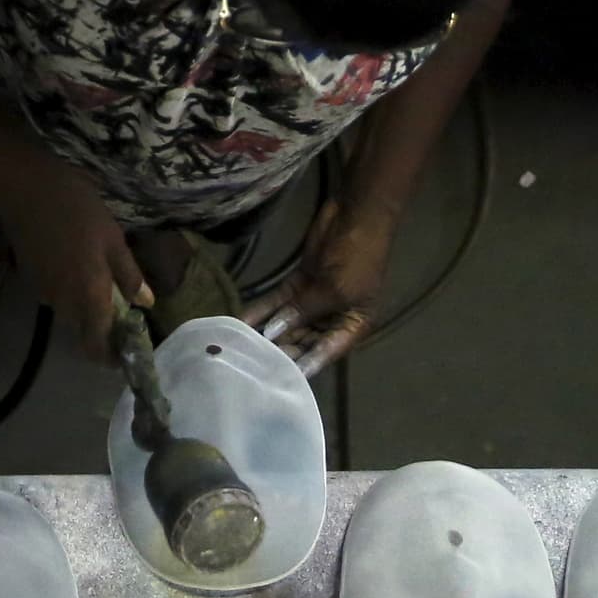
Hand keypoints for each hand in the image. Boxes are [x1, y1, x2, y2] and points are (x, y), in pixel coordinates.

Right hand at [0, 146, 151, 363]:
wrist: (25, 188)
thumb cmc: (77, 209)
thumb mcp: (113, 238)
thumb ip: (128, 275)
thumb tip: (146, 304)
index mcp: (88, 296)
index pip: (96, 347)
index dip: (110, 357)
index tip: (126, 350)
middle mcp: (63, 303)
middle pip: (83, 331)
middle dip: (102, 327)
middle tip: (122, 308)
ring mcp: (44, 291)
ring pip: (69, 313)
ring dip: (86, 306)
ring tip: (100, 280)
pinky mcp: (31, 277)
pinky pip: (56, 295)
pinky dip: (70, 289)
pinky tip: (76, 263)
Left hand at [250, 201, 396, 368]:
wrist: (356, 216)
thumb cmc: (357, 258)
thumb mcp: (335, 290)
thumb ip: (304, 312)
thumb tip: (273, 333)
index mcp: (353, 326)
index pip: (325, 353)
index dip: (304, 366)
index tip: (279, 382)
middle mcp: (333, 318)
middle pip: (303, 341)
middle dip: (280, 351)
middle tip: (250, 365)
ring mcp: (313, 299)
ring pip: (287, 322)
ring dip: (266, 333)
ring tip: (240, 348)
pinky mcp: (298, 283)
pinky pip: (277, 302)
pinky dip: (261, 310)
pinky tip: (241, 321)